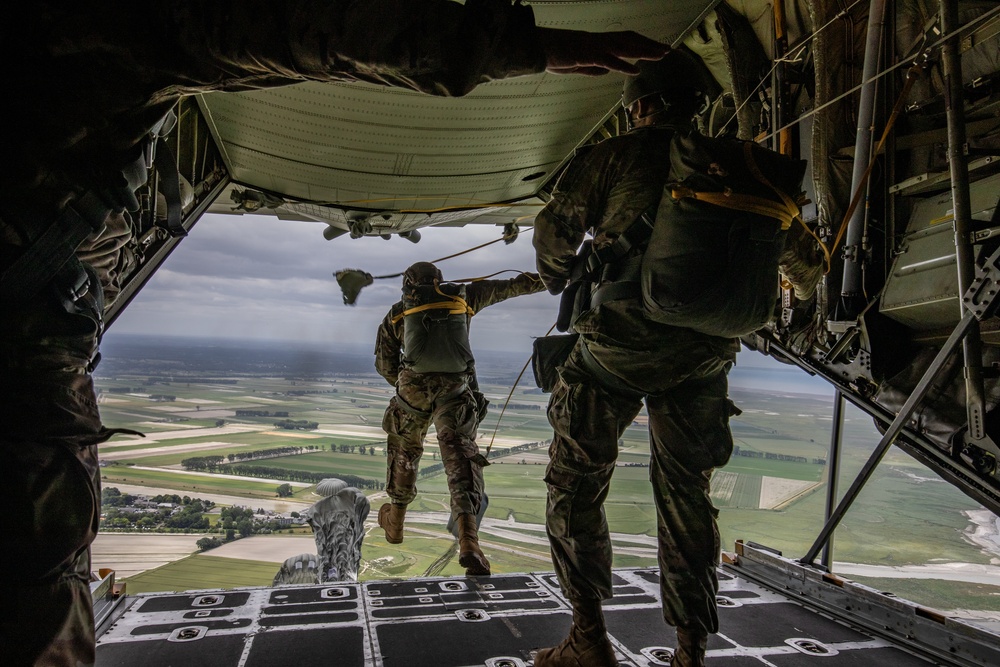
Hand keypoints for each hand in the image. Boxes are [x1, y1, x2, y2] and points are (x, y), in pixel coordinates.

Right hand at [538, 28, 669, 75]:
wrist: (535, 47)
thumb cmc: (552, 55)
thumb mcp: (575, 65)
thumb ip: (593, 68)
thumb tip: (608, 72)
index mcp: (596, 43)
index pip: (624, 41)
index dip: (642, 44)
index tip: (657, 48)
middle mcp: (598, 41)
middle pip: (629, 40)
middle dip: (650, 45)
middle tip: (668, 50)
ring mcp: (593, 47)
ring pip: (623, 47)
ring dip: (643, 52)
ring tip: (660, 56)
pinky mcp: (585, 55)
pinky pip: (607, 60)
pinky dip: (623, 65)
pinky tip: (636, 70)